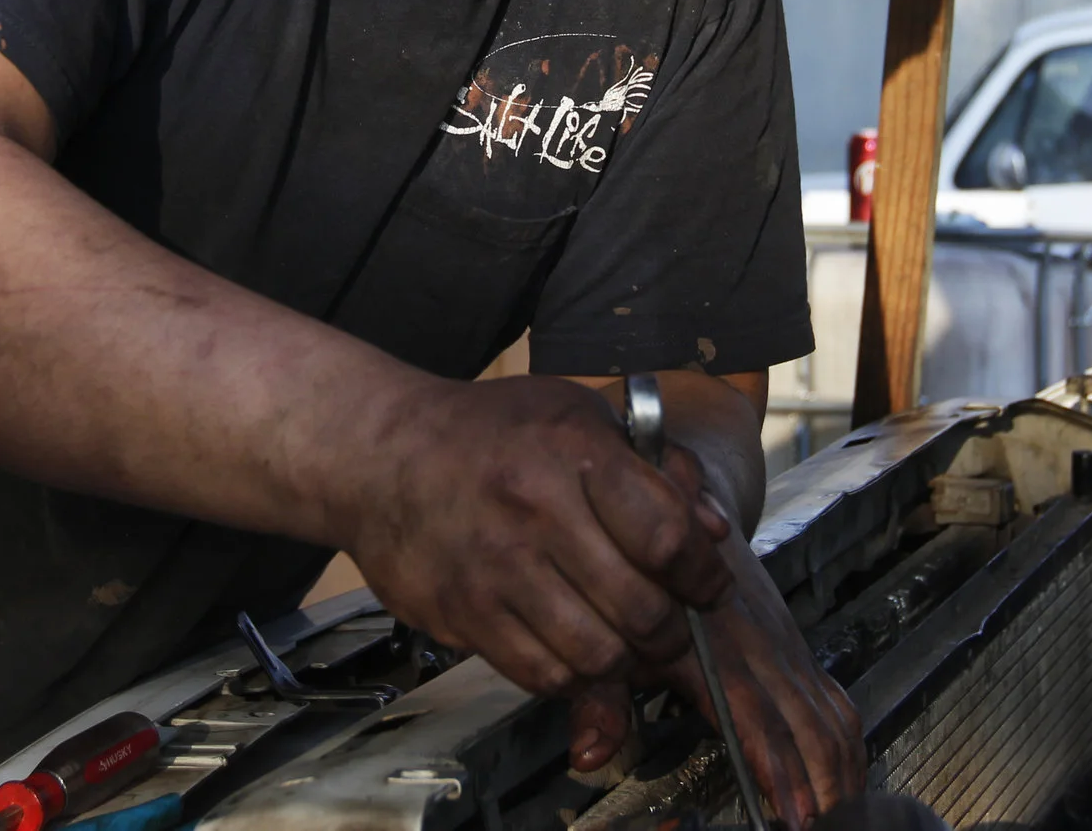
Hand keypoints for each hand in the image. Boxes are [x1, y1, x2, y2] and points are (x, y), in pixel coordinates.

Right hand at [344, 375, 734, 697]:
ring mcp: (494, 568)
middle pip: (641, 609)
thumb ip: (655, 468)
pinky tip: (576, 649)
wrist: (379, 453)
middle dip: (672, 632)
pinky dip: (574, 677)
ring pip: (597, 655)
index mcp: (573, 451)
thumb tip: (713, 528)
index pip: (668, 536)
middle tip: (672, 627)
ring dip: (627, 663)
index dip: (703, 575)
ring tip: (627, 643)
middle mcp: (534, 510)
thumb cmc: (488, 432)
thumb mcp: (577, 415)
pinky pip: (542, 675)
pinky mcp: (461, 614)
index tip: (707, 586)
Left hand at [567, 533, 863, 830]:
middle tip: (823, 829)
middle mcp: (758, 649)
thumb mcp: (607, 629)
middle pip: (803, 726)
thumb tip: (589, 755)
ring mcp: (784, 648)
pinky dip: (848, 746)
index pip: (751, 716)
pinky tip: (849, 783)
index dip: (775, 766)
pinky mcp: (797, 650)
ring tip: (842, 819)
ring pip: (828, 717)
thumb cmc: (642, 570)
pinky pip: (835, 702)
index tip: (792, 813)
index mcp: (711, 649)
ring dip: (838, 772)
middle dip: (819, 785)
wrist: (693, 499)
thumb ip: (599, 697)